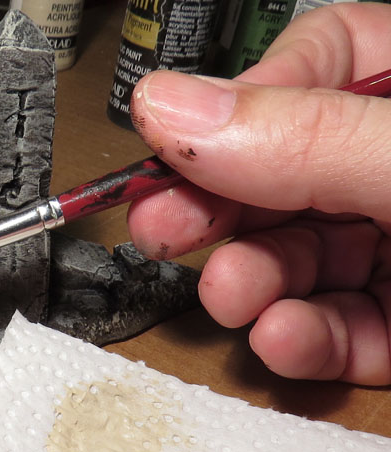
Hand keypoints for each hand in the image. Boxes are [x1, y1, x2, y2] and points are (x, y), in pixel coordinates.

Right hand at [125, 2, 390, 384]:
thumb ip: (304, 138)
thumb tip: (167, 106)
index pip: (322, 58)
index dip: (245, 100)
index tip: (182, 141)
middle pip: (288, 169)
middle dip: (220, 206)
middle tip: (165, 228)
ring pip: (304, 256)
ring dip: (252, 282)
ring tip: (232, 296)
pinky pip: (339, 327)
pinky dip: (302, 340)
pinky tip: (281, 339)